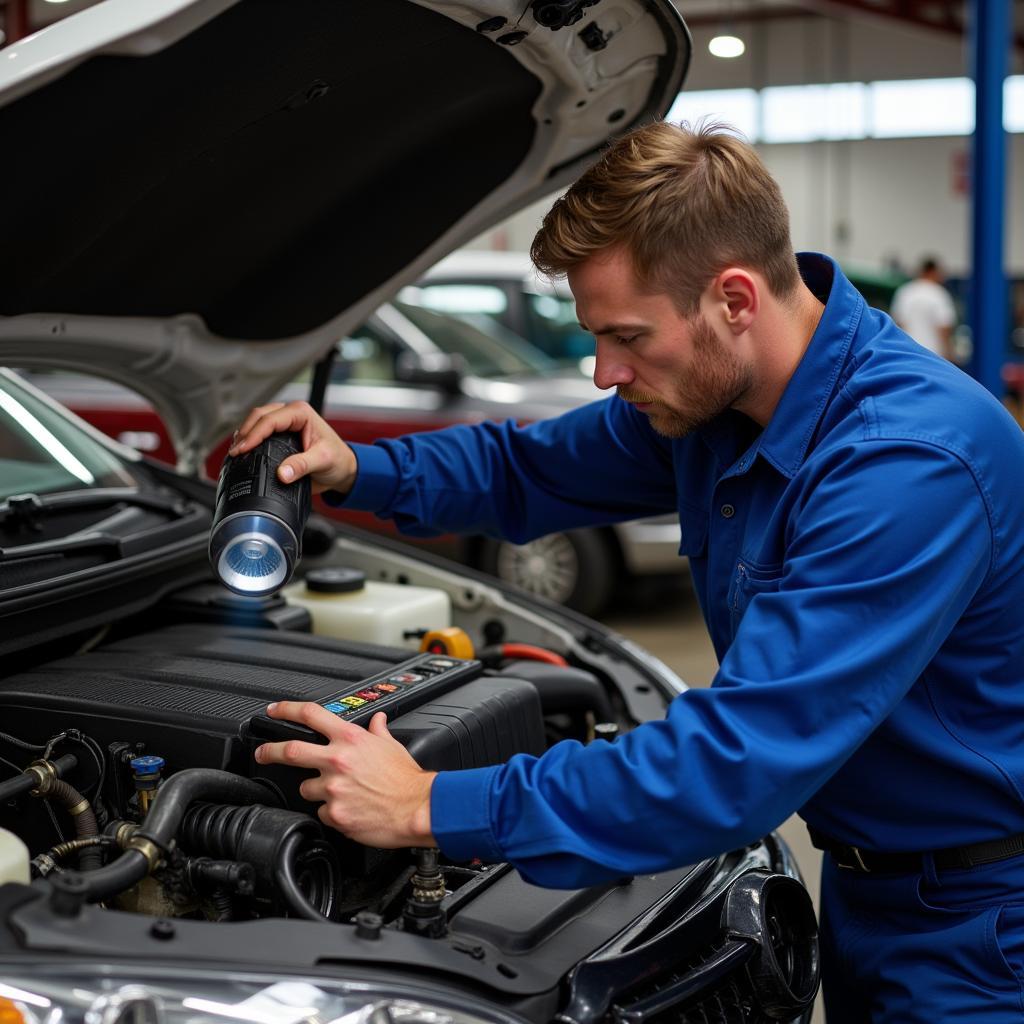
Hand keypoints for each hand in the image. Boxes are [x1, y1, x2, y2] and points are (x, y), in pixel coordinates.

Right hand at [229, 401, 357, 494]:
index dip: (254, 434)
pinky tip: (243, 452)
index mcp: (301, 413)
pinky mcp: (280, 436)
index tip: (243, 449)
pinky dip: (250, 441)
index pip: (270, 420)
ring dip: (244, 435)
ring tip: (235, 452)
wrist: (342, 469)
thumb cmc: (338, 460)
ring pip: (256, 422)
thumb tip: (282, 473)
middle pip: (258, 416)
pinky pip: (260, 433)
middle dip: (245, 433)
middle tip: (235, 452)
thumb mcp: (322, 461)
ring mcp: (284, 424)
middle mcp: (291, 415)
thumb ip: (302, 466)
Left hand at [253, 702, 436, 848]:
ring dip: (316, 790)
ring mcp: (333, 788)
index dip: (286, 710)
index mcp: (350, 739)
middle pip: (289, 751)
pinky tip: (349, 810)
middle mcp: (337, 760)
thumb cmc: (406, 779)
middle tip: (262, 753)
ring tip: (339, 794)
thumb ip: (378, 731)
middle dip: (269, 751)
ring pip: (306, 788)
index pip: (310, 715)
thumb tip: (378, 721)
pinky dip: (331, 812)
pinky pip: (321, 812)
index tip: (274, 711)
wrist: (418, 808)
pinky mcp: (334, 813)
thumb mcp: (392, 746)